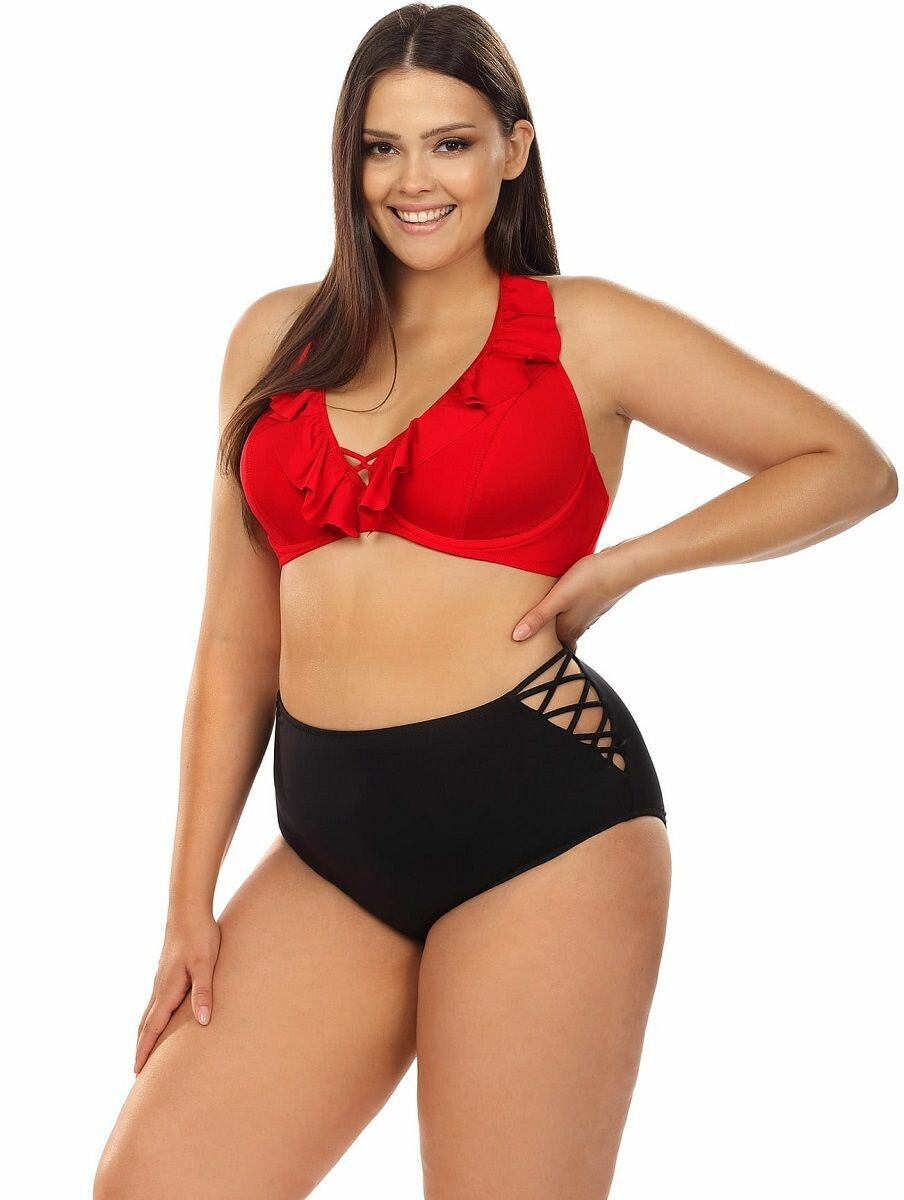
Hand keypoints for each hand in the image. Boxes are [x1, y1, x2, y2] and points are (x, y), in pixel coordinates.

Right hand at [133, 910, 221, 1074]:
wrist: (189, 910)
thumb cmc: (200, 936)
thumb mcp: (206, 965)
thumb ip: (203, 992)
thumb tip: (202, 1021)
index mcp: (167, 991)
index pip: (152, 1028)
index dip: (144, 1051)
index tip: (136, 1073)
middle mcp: (160, 989)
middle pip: (146, 1025)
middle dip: (141, 1048)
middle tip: (137, 1073)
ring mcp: (162, 980)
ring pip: (149, 1014)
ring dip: (145, 1034)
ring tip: (144, 1051)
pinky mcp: (168, 973)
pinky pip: (156, 1003)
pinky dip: (153, 1019)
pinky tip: (159, 1019)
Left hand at [511, 544, 641, 650]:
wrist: (622, 567)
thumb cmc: (589, 581)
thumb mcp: (557, 599)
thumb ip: (538, 617)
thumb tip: (516, 637)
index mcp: (569, 629)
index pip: (557, 651)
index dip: (546, 656)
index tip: (533, 661)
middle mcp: (580, 625)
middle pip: (563, 639)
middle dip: (550, 642)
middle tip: (533, 644)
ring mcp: (590, 613)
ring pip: (571, 624)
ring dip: (559, 626)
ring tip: (544, 624)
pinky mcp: (595, 599)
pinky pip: (579, 611)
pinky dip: (569, 611)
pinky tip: (564, 602)